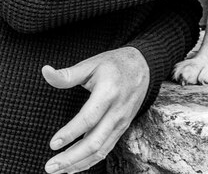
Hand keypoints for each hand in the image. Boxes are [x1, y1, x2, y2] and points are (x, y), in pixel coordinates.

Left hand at [42, 47, 148, 172]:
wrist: (143, 67)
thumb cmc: (114, 64)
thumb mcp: (91, 64)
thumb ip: (68, 74)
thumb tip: (46, 72)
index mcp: (108, 92)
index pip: (89, 118)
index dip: (71, 133)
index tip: (53, 144)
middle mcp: (117, 110)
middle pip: (95, 141)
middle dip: (71, 157)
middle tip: (50, 166)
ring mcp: (122, 121)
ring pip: (101, 149)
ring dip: (79, 163)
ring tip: (58, 169)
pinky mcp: (123, 127)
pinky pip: (107, 148)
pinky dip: (90, 160)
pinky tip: (75, 165)